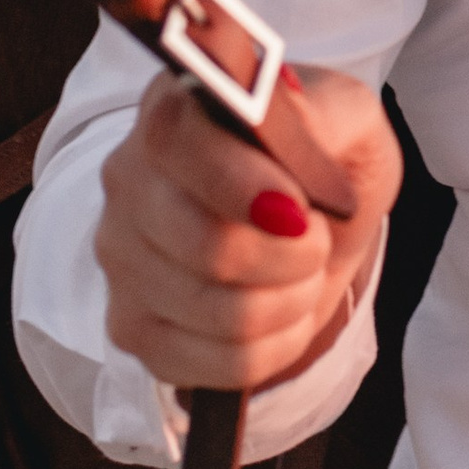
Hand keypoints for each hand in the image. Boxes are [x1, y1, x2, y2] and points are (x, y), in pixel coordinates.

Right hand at [97, 65, 401, 396]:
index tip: (299, 207)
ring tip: (306, 268)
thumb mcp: (346, 113)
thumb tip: (276, 128)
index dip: (240, 182)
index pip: (173, 139)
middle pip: (205, 244)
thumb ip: (320, 111)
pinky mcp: (134, 330)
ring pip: (217, 311)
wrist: (314, 210)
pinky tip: (286, 309)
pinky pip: (215, 365)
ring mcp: (123, 260)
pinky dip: (274, 345)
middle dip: (290, 254)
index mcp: (173, 104)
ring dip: (291, 298)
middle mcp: (128, 180)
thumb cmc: (326, 152)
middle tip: (317, 237)